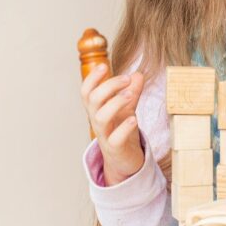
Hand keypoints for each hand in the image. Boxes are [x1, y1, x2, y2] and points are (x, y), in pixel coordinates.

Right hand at [80, 63, 145, 184]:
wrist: (124, 159)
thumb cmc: (121, 130)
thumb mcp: (127, 108)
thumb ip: (132, 92)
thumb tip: (138, 74)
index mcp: (97, 108)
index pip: (87, 91)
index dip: (92, 78)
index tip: (104, 66)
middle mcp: (97, 120)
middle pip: (93, 100)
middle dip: (108, 86)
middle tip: (126, 79)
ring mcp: (104, 135)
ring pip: (101, 118)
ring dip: (115, 103)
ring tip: (130, 95)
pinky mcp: (115, 148)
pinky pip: (115, 139)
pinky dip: (124, 128)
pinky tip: (133, 119)